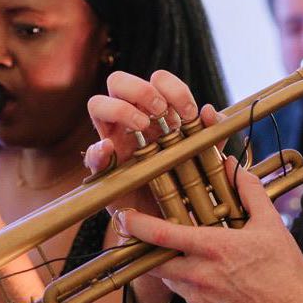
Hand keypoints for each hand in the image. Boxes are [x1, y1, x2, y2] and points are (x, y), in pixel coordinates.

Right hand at [85, 69, 215, 211]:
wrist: (170, 221)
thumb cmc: (186, 182)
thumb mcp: (204, 158)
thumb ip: (210, 136)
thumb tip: (209, 111)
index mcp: (156, 114)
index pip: (156, 81)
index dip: (173, 88)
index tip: (188, 112)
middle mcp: (130, 121)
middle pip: (119, 81)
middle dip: (141, 90)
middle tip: (160, 112)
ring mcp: (113, 141)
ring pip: (97, 103)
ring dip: (120, 109)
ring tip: (141, 128)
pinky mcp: (104, 169)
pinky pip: (91, 152)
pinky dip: (98, 148)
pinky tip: (111, 150)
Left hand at [118, 163, 302, 302]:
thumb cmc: (285, 270)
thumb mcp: (271, 224)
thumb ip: (249, 191)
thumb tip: (235, 166)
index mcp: (213, 249)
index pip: (161, 236)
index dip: (136, 225)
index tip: (123, 217)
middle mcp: (200, 276)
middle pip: (153, 262)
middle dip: (146, 250)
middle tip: (147, 237)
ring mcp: (200, 299)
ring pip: (170, 279)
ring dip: (171, 265)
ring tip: (189, 254)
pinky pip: (187, 296)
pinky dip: (190, 283)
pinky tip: (209, 275)